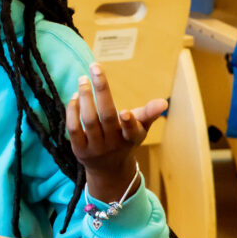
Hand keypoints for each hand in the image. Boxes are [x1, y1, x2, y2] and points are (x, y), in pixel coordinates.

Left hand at [66, 63, 166, 201]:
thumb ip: (149, 114)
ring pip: (89, 120)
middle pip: (106, 117)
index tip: (125, 111)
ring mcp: (95, 147)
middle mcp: (113, 143)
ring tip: (82, 79)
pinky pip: (73, 129)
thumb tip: (164, 102)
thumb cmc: (125, 140)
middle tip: (95, 67)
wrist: (108, 169)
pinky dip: (72, 111)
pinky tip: (75, 97)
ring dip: (85, 97)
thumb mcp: (140, 129)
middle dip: (101, 91)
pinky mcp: (79, 149)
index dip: (130, 122)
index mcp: (131, 138)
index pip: (131, 131)